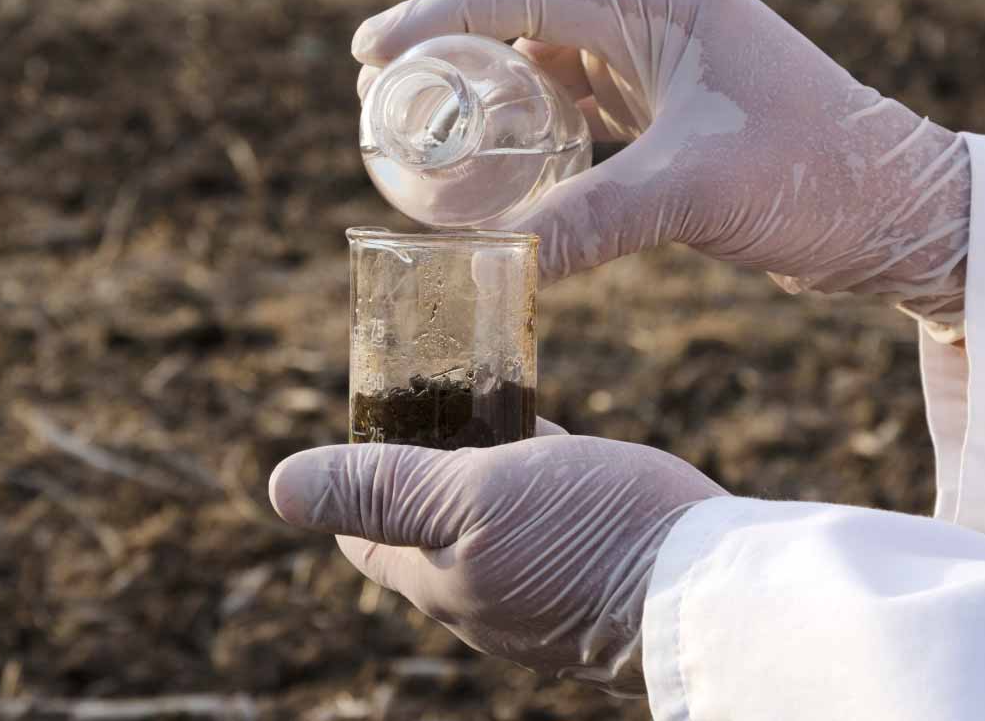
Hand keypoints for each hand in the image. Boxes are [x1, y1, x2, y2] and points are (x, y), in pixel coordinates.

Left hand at [268, 421, 727, 695]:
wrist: (706, 586)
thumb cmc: (586, 537)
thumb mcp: (472, 496)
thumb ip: (383, 489)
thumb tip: (278, 485)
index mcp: (437, 580)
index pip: (360, 533)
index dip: (352, 474)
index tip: (373, 410)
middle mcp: (479, 595)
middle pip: (420, 524)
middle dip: (418, 462)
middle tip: (435, 389)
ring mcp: (536, 588)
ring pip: (484, 519)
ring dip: (479, 465)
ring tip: (490, 399)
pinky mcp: (587, 576)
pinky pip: (540, 522)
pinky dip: (532, 477)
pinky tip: (551, 438)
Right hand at [354, 0, 969, 328]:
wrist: (910, 215)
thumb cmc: (819, 181)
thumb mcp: (697, 194)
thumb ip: (592, 222)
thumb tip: (499, 268)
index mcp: (668, 6)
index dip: (440, 16)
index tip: (373, 54)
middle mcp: (668, 20)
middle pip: (532, 12)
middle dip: (453, 45)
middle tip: (383, 86)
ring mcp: (677, 63)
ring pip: (558, 57)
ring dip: (495, 84)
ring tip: (432, 122)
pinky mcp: (686, 109)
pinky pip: (592, 101)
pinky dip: (541, 123)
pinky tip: (508, 156)